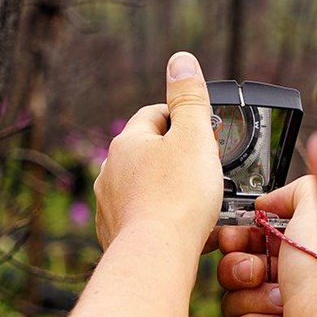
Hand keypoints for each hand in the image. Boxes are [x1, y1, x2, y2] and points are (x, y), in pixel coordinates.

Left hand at [94, 52, 221, 253]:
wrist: (156, 255)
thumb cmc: (178, 197)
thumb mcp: (193, 137)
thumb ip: (189, 97)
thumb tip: (180, 61)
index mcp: (127, 142)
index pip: (155, 115)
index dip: (183, 118)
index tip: (205, 131)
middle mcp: (110, 170)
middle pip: (148, 151)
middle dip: (176, 156)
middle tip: (206, 168)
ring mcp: (109, 203)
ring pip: (143, 185)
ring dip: (167, 188)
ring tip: (198, 201)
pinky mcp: (113, 233)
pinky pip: (141, 217)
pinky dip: (160, 218)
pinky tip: (182, 228)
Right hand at [217, 175, 316, 316]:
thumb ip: (295, 190)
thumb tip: (268, 201)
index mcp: (297, 256)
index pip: (249, 242)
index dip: (236, 238)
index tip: (234, 237)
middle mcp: (288, 285)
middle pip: (232, 269)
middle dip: (239, 268)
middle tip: (258, 271)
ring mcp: (275, 316)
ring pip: (230, 300)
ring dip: (252, 299)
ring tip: (282, 304)